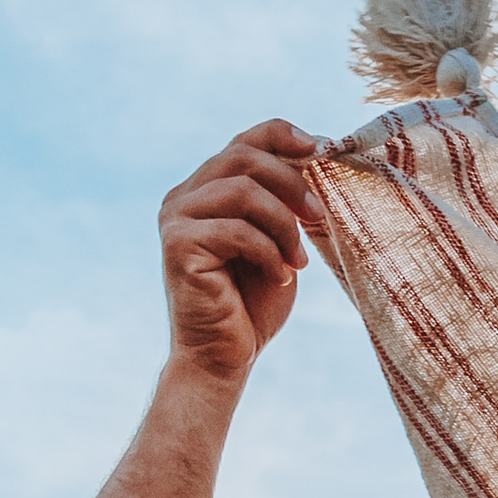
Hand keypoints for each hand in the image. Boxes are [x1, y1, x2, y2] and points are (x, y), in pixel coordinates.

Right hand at [160, 122, 317, 391]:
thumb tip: (316, 160)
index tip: (320, 148)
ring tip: (298, 261)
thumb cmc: (251, 307)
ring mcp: (177, 218)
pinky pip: (237, 230)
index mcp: (206, 190)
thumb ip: (282, 205)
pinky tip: (280, 277)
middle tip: (318, 216)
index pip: (245, 140)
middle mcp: (184, 196)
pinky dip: (269, 253)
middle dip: (291, 183)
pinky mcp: (179, 244)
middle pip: (244, 157)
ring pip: (243, 191)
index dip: (283, 136)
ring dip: (283, 224)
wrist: (222, 360)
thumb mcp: (276, 245)